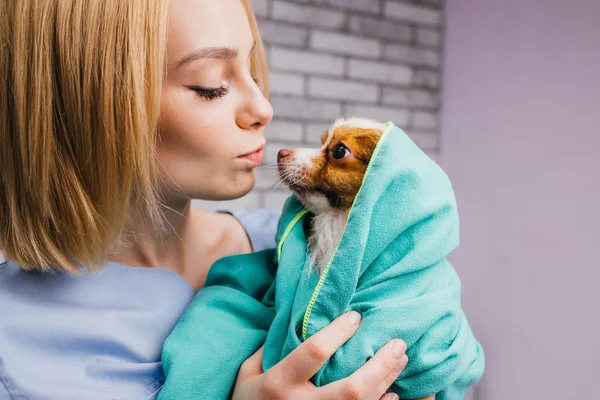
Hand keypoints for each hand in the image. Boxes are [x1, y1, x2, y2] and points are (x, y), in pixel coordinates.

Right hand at [232, 311, 407, 399]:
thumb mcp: (247, 373)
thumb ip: (269, 348)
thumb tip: (297, 321)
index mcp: (278, 384)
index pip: (314, 352)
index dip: (338, 332)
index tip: (356, 316)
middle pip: (351, 389)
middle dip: (380, 365)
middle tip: (398, 343)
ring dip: (386, 382)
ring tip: (401, 359)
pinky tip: (393, 393)